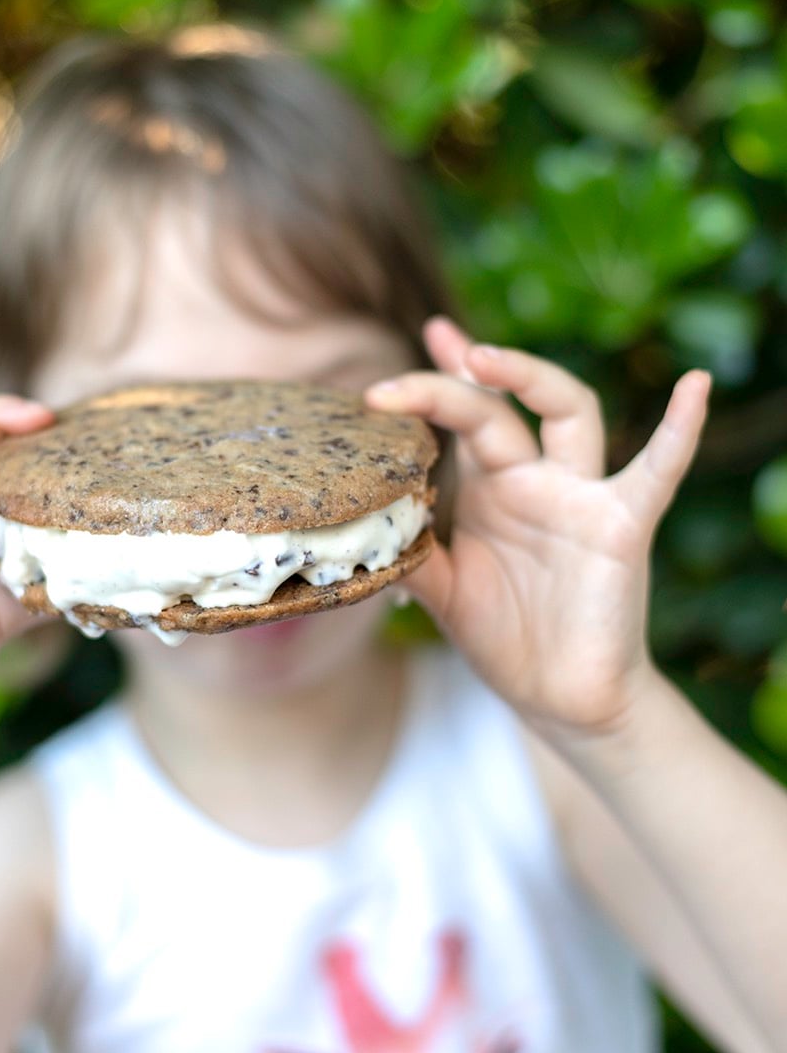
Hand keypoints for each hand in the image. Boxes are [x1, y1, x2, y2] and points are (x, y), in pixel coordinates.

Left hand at [365, 317, 710, 741]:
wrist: (561, 701)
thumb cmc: (507, 640)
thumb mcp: (444, 592)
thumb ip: (409, 553)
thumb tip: (358, 526)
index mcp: (492, 488)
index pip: (462, 420)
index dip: (430, 387)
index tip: (380, 382)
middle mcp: (536, 479)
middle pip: (501, 408)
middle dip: (464, 376)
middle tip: (427, 350)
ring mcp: (581, 497)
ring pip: (570, 413)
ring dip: (531, 377)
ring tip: (484, 357)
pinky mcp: (623, 527)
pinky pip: (657, 473)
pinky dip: (679, 431)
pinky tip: (694, 386)